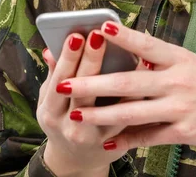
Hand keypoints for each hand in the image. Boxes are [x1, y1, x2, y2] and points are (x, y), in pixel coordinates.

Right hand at [37, 29, 149, 176]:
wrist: (77, 160)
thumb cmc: (64, 119)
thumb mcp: (51, 100)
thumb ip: (54, 75)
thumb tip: (50, 49)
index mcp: (51, 111)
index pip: (59, 80)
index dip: (68, 58)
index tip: (76, 35)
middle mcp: (70, 125)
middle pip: (83, 91)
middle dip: (91, 60)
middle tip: (98, 34)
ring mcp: (94, 135)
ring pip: (109, 103)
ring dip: (119, 75)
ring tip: (127, 49)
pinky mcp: (116, 139)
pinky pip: (128, 113)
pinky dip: (137, 91)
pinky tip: (144, 69)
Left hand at [54, 22, 195, 159]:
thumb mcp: (192, 64)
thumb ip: (162, 62)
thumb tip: (131, 55)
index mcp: (181, 58)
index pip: (148, 44)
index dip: (124, 36)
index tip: (100, 27)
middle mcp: (180, 80)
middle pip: (131, 81)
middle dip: (95, 83)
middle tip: (68, 82)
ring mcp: (182, 107)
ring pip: (134, 111)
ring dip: (102, 114)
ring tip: (77, 114)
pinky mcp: (185, 132)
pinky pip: (149, 136)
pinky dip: (127, 139)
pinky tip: (108, 142)